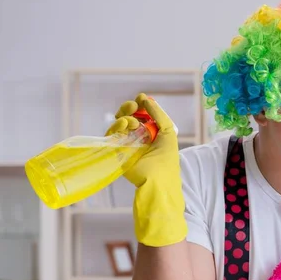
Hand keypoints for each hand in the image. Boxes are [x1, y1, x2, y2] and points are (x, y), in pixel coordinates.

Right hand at [106, 93, 186, 246]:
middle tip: (134, 106)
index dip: (139, 105)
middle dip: (129, 108)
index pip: (141, 114)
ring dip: (125, 117)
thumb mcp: (168, 132)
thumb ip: (159, 114)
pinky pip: (112, 134)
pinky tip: (126, 125)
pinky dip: (117, 126)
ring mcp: (126, 144)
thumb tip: (145, 98)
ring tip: (134, 123)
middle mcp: (137, 138)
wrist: (158, 181)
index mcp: (151, 133)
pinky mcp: (116, 151)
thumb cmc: (167, 159)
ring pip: (118, 123)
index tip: (141, 99)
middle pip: (127, 116)